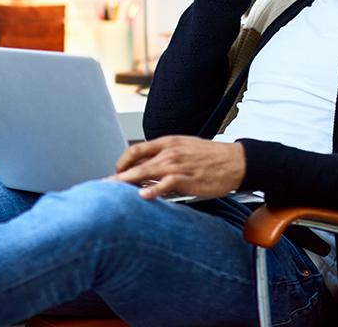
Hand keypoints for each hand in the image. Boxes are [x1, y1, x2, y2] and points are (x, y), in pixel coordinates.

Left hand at [107, 136, 245, 200]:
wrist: (235, 161)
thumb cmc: (211, 156)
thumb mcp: (185, 148)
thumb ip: (165, 156)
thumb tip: (147, 169)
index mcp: (168, 142)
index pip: (136, 149)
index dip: (121, 161)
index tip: (115, 172)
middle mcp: (170, 151)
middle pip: (136, 162)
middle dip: (116, 175)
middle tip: (103, 185)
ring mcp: (178, 165)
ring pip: (145, 172)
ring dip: (126, 182)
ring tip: (112, 191)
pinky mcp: (187, 178)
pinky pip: (166, 184)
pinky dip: (153, 190)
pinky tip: (143, 196)